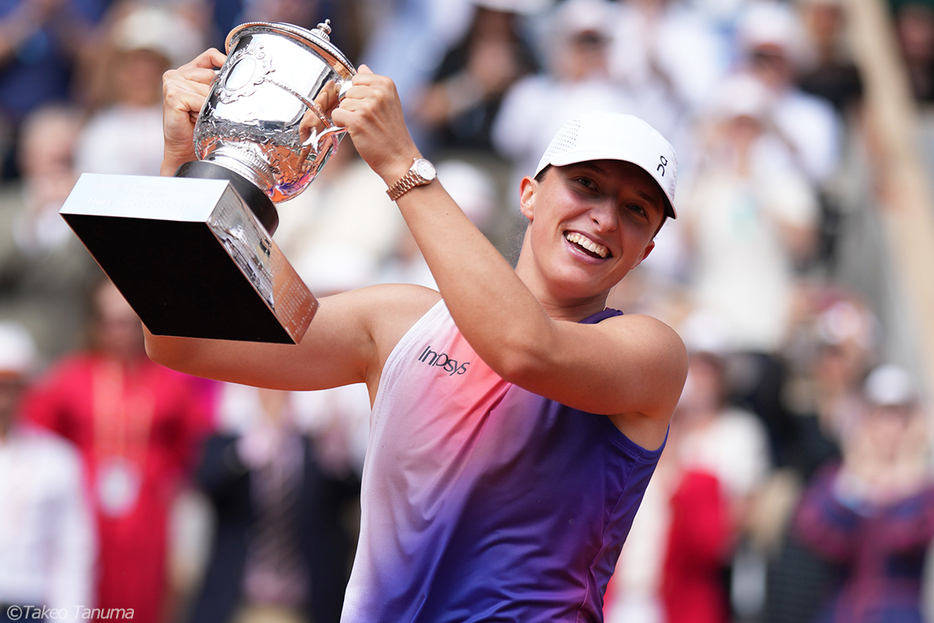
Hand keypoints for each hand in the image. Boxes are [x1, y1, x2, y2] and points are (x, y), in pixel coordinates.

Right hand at [161, 48, 226, 175]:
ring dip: (208, 107)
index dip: (225, 62)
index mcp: (187, 71)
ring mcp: (172, 82)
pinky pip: (200, 100)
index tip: (238, 71)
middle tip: (206, 112)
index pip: (211, 55)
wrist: (185, 150)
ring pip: (208, 89)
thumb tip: (240, 75)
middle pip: (213, 75)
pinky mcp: (172, 95)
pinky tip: (193, 119)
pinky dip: (202, 112)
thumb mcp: (211, 101)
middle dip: (216, 96)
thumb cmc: (199, 127)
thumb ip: (218, 84)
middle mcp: (177, 74)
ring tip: (199, 117)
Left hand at [331, 65, 419, 185]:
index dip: (359, 95)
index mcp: (387, 84)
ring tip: (365, 127)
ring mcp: (368, 106)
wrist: (398, 158)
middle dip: (353, 106)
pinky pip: (337, 115)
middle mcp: (378, 92)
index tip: (371, 108)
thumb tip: (362, 67)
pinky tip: (356, 132)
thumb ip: (374, 84)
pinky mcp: (357, 120)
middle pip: (348, 91)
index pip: (357, 79)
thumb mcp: (389, 102)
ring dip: (348, 116)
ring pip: (342, 104)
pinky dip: (342, 124)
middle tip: (368, 121)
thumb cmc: (392, 133)